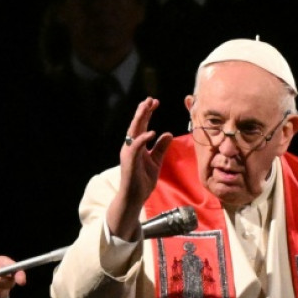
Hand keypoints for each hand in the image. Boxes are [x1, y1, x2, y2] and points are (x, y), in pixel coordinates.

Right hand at [107, 97, 173, 240]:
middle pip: (136, 125)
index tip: (155, 102)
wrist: (134, 198)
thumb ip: (161, 148)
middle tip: (151, 99)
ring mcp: (129, 154)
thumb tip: (168, 133)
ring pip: (133, 132)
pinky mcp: (130, 162)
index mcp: (136, 146)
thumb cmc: (142, 181)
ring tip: (147, 107)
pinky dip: (143, 139)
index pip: (141, 126)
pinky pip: (136, 147)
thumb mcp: (156, 161)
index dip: (147, 113)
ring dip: (140, 119)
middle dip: (143, 111)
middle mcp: (130, 147)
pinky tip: (151, 132)